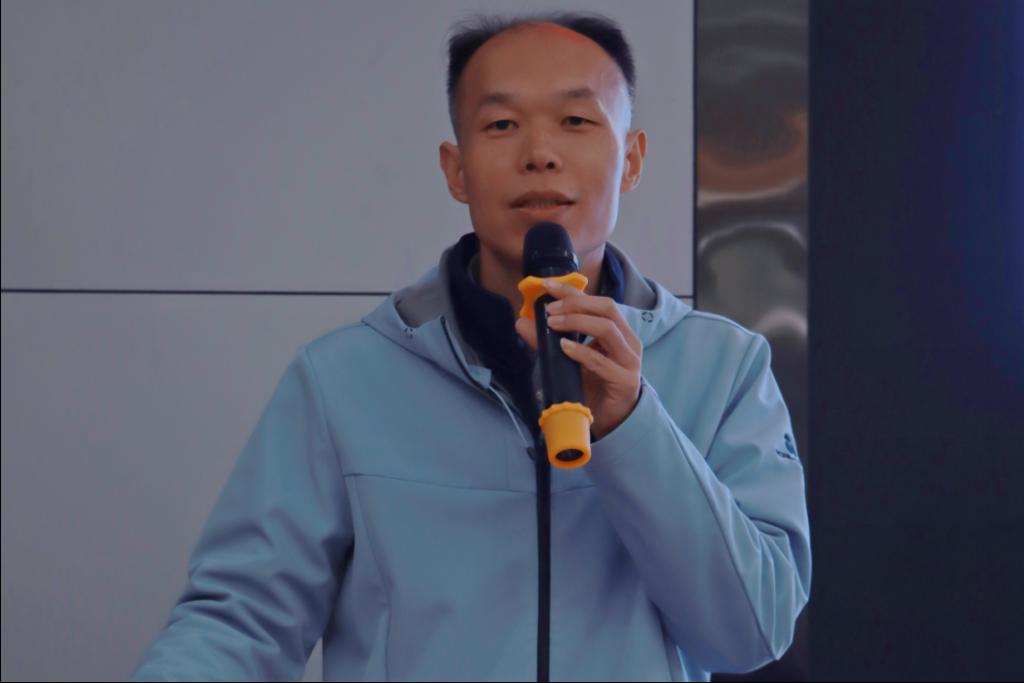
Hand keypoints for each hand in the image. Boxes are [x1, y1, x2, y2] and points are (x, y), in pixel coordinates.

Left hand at [514, 279, 642, 440]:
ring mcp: (629, 361)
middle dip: (575, 304)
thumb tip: (521, 321)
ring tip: (552, 324)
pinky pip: (602, 361)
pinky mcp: (625, 381)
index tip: (547, 286)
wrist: (611, 422)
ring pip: (607, 329)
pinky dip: (581, 351)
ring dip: (577, 322)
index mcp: (618, 332)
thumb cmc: (592, 387)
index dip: (573, 291)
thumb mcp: (567, 360)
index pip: (598, 302)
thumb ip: (547, 341)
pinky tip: (564, 348)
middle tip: (549, 310)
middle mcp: (628, 342)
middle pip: (607, 308)